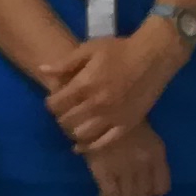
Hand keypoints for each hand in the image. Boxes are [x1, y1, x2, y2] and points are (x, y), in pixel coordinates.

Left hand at [42, 24, 183, 150]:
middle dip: (61, 117)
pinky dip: (90, 146)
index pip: (56, 103)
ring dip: (73, 130)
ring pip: (82, 134)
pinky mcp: (126, 125)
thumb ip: (66, 63)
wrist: (153, 56)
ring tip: (74, 124)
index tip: (54, 100)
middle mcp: (96, 103)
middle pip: (66, 120)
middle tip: (64, 112)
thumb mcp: (90, 49)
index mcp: (85, 84)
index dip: (51, 103)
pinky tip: (82, 146)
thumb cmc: (119, 49)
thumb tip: (42, 69)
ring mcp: (112, 116)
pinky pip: (104, 142)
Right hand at [78, 119, 170, 195]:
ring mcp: (124, 168)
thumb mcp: (147, 135)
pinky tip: (104, 195)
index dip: (151, 191)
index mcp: (156, 153)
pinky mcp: (104, 170)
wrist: (99, 108)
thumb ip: (150, 157)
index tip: (143, 187)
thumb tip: (144, 180)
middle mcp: (143, 163)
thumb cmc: (124, 119)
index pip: (161, 188)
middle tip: (126, 190)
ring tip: (115, 192)